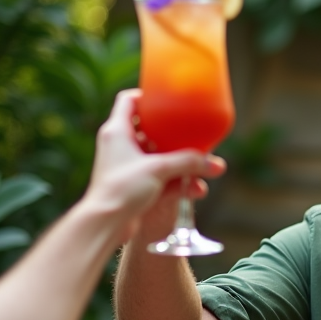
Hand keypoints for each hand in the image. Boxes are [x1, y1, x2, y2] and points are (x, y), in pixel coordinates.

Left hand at [85, 89, 225, 241]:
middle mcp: (119, 145)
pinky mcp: (132, 185)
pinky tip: (192, 186)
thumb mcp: (159, 169)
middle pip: (147, 127)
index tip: (168, 99)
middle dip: (171, 131)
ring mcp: (125, 165)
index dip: (148, 95)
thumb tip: (215, 163)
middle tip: (190, 129)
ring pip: (155, 154)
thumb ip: (188, 162)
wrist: (105, 224)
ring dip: (177, 159)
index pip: (129, 100)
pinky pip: (157, 175)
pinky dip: (173, 178)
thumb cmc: (123, 188)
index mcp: (117, 130)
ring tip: (199, 162)